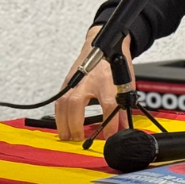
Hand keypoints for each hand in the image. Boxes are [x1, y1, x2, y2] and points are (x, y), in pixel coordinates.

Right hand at [53, 26, 133, 141]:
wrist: (102, 45)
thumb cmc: (114, 64)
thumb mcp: (125, 84)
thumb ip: (123, 106)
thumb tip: (122, 127)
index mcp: (107, 80)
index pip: (109, 104)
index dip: (110, 122)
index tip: (109, 135)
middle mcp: (89, 80)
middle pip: (77, 103)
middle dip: (76, 124)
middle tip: (78, 138)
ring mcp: (75, 80)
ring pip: (63, 102)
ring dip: (63, 122)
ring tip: (67, 136)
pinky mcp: (67, 82)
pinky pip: (59, 100)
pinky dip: (59, 114)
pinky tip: (61, 124)